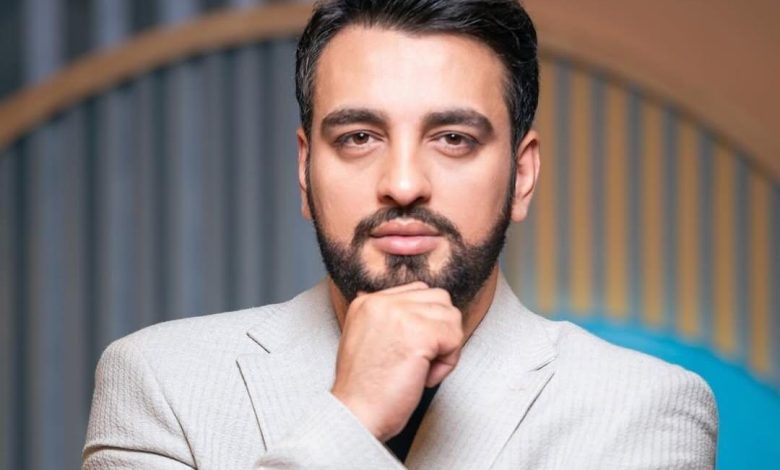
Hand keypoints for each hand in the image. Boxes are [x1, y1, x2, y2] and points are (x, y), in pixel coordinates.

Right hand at [330, 282, 463, 441]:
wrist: (355, 415)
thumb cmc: (364, 390)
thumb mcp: (366, 340)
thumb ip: (387, 320)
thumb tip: (419, 311)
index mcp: (367, 301)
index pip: (418, 291)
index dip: (426, 321)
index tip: (413, 350)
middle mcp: (381, 301)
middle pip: (439, 299)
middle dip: (440, 330)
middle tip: (422, 361)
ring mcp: (400, 314)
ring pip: (451, 316)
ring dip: (446, 347)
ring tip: (422, 369)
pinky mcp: (419, 333)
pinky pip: (455, 337)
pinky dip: (448, 363)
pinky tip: (425, 377)